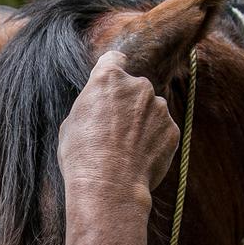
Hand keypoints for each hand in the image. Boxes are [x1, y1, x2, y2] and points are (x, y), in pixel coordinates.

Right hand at [56, 51, 179, 206]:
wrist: (109, 185)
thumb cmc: (82, 155)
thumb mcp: (71, 124)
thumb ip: (90, 107)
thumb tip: (97, 109)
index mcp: (108, 78)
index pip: (114, 59)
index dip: (113, 68)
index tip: (115, 77)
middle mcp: (138, 86)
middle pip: (134, 88)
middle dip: (128, 104)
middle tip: (114, 130)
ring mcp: (159, 107)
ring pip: (151, 110)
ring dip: (142, 123)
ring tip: (126, 149)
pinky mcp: (172, 130)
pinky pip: (162, 131)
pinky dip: (153, 141)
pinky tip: (139, 158)